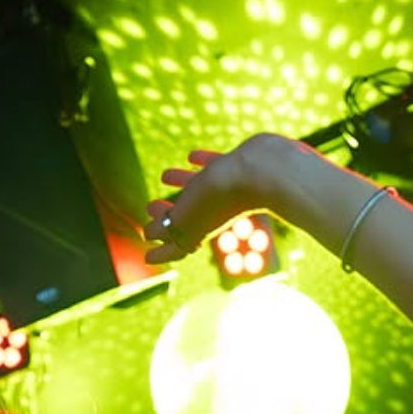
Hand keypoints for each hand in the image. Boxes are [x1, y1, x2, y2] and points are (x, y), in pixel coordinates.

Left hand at [144, 133, 294, 263]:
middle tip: (151, 206)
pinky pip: (217, 165)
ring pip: (200, 189)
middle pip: (187, 217)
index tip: (147, 258)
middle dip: (166, 214)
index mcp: (202, 229)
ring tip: (164, 175)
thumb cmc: (224, 196)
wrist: (265, 173)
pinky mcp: (241, 168)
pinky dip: (202, 162)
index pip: (178, 246)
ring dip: (181, 183)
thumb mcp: (187, 217)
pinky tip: (192, 156)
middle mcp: (215, 213)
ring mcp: (229, 191)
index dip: (162, 253)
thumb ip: (168, 228)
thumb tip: (148, 234)